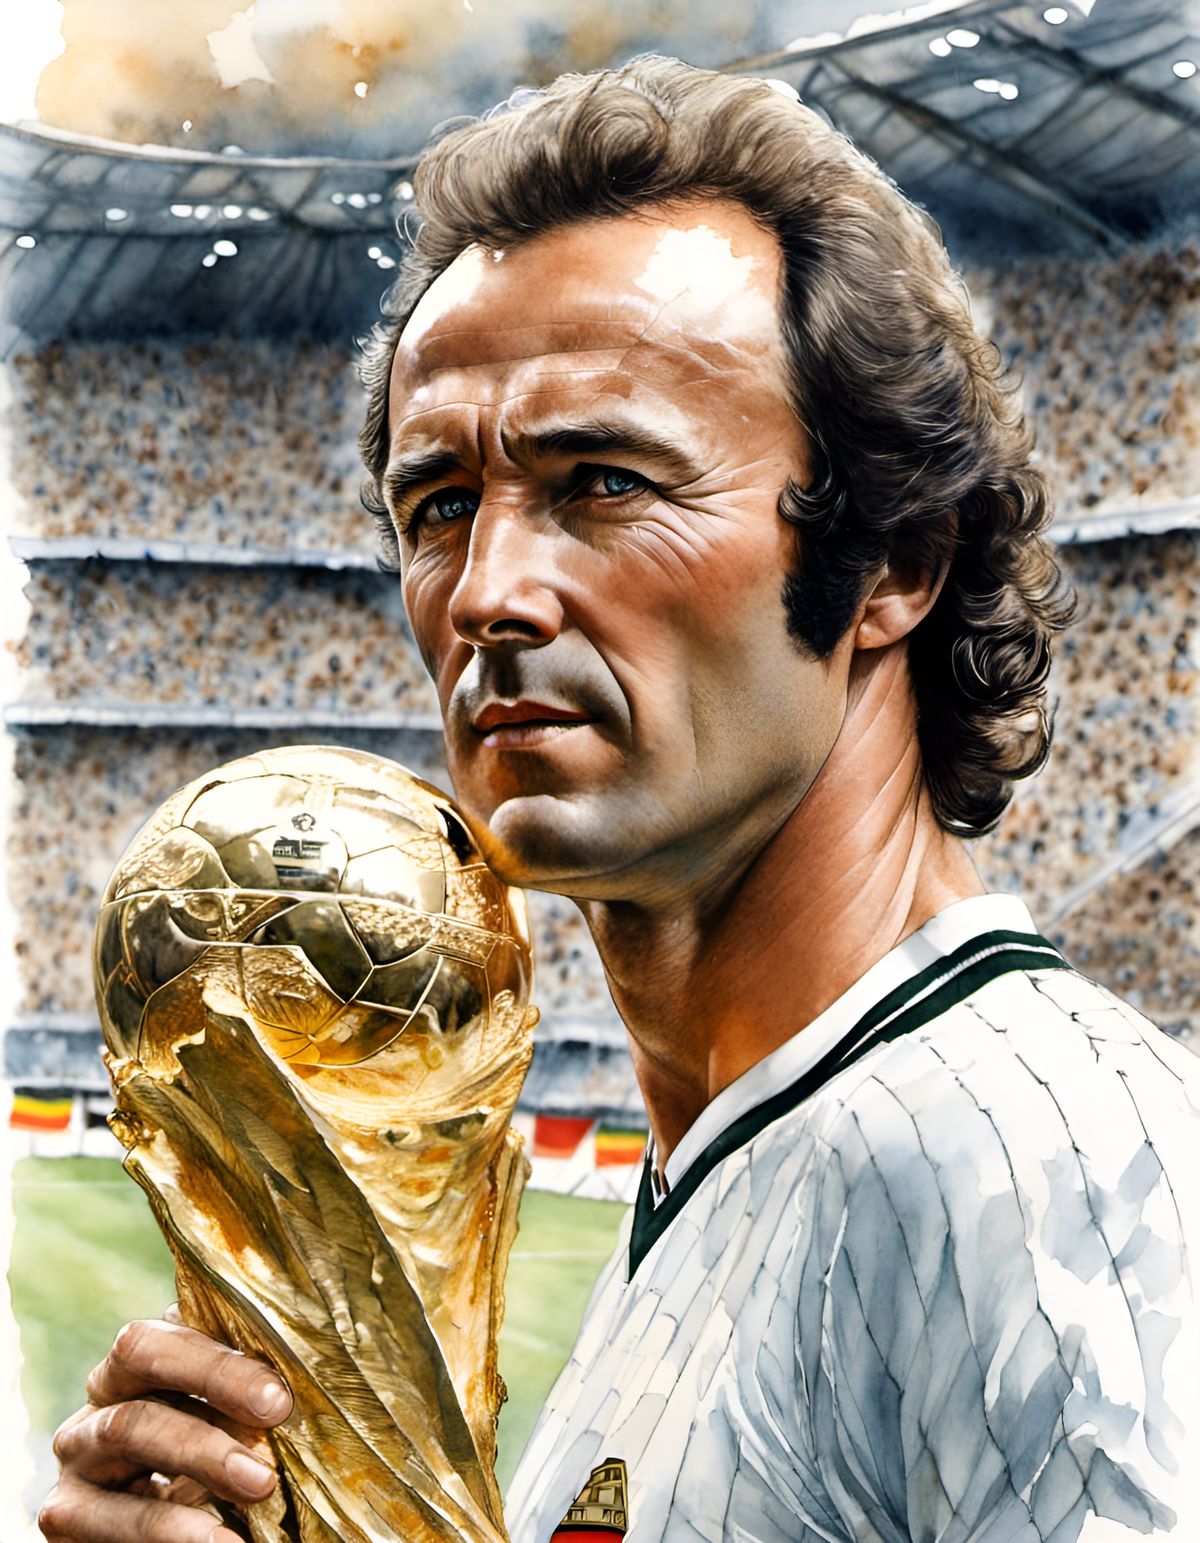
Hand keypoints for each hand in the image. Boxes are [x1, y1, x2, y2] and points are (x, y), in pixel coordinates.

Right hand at [39, 1313, 292, 1541]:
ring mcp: (76, 1463)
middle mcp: (97, 1406)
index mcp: (133, 1368)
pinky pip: (111, 1521)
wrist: (165, 1530)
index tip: (278, 1399)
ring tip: (260, 1487)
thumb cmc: (209, 1456)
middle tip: (273, 1434)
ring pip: (128, 1432)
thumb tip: (308, 1362)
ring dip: (201, 1460)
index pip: (156, 1338)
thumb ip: (245, 1388)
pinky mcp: (66, 1517)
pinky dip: (171, 1533)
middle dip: (212, 1402)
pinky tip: (222, 1541)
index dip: (215, 1364)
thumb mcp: (223, 1417)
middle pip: (140, 1378)